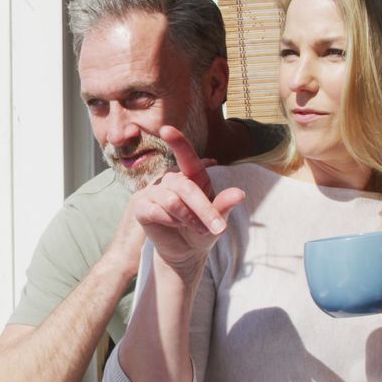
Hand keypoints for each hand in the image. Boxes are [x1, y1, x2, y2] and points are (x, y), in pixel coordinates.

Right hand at [131, 126, 244, 270]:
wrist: (186, 252)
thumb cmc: (202, 230)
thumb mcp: (217, 220)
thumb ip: (224, 206)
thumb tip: (240, 194)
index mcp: (191, 177)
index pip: (186, 156)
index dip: (178, 142)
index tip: (166, 129)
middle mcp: (171, 180)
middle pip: (185, 186)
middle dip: (203, 208)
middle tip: (219, 228)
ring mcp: (154, 192)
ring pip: (172, 200)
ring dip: (188, 217)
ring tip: (198, 228)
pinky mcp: (141, 208)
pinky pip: (155, 210)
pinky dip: (170, 220)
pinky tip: (174, 226)